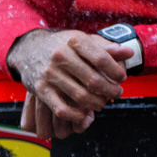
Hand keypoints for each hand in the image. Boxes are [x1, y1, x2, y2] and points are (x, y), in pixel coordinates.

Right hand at [7, 29, 128, 138]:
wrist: (28, 49)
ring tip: (102, 101)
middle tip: (116, 92)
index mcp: (73, 40)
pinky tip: (85, 114)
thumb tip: (128, 53)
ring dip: (98, 104)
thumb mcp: (82, 40)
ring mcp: (49, 73)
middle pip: (94, 81)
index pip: (102, 59)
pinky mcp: (40, 89)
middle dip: (111, 91)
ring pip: (81, 96)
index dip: (116, 72)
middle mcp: (59, 55)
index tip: (121, 77)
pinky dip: (77, 116)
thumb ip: (105, 46)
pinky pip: (62, 109)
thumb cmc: (62, 46)